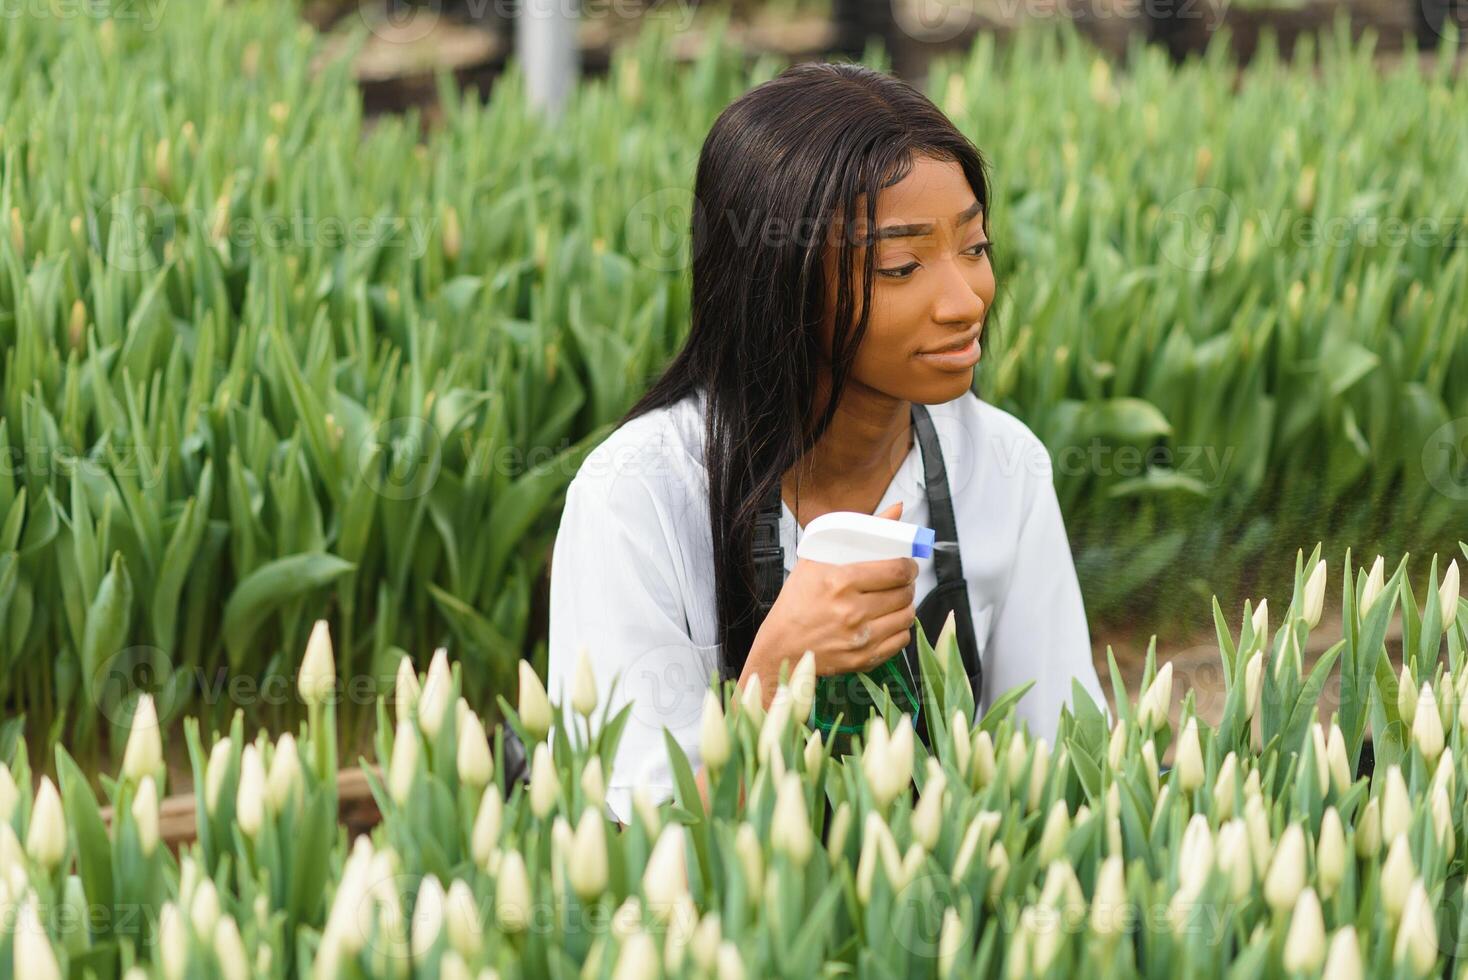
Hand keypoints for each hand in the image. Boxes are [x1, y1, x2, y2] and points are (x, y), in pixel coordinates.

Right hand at [739, 500, 917, 705]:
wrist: (781, 647)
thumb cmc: (797, 601)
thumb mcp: (817, 559)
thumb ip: (861, 530)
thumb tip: (897, 509)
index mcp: (841, 581)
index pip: (896, 570)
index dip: (909, 565)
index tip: (907, 564)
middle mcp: (852, 610)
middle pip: (904, 593)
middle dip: (908, 585)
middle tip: (901, 581)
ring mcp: (859, 637)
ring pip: (907, 617)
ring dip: (906, 606)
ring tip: (895, 601)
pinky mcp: (863, 658)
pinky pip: (900, 641)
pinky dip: (899, 630)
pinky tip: (887, 622)